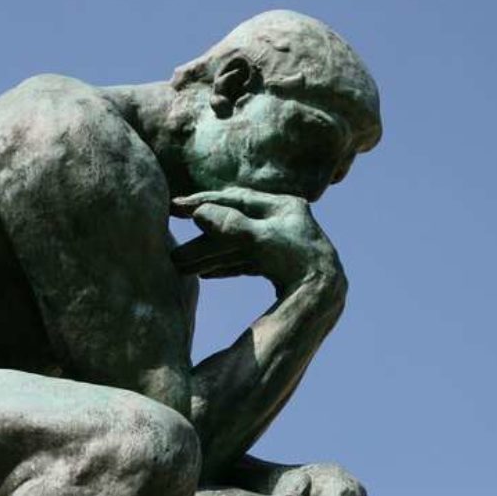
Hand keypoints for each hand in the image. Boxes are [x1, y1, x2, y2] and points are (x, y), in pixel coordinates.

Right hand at [171, 187, 343, 291]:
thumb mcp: (260, 241)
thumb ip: (230, 226)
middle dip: (201, 239)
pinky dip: (226, 266)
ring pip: (236, 246)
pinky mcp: (282, 266)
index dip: (202, 202)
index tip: (173, 206)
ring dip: (209, 255)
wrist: (325, 296)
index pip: (234, 199)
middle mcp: (283, 221)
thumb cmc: (297, 262)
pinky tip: (205, 275)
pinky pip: (246, 262)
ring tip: (180, 266)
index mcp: (282, 205)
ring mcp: (282, 244)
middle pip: (232, 226)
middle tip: (171, 246)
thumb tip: (199, 212)